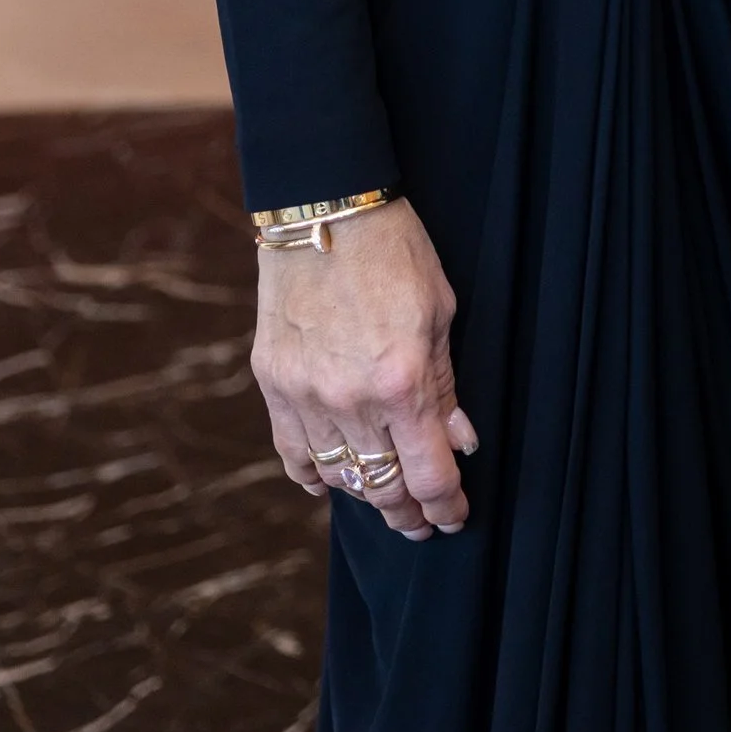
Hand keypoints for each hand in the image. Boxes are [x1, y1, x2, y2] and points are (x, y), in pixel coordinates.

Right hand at [251, 199, 476, 540]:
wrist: (325, 209)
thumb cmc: (395, 250)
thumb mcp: (441, 312)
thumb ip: (445, 385)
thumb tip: (458, 442)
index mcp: (400, 381)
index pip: (427, 473)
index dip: (446, 505)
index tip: (454, 517)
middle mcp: (349, 400)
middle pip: (382, 487)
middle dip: (408, 513)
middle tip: (423, 522)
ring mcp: (304, 396)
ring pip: (338, 478)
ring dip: (366, 495)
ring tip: (386, 499)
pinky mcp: (272, 384)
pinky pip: (293, 455)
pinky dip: (315, 476)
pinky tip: (333, 482)